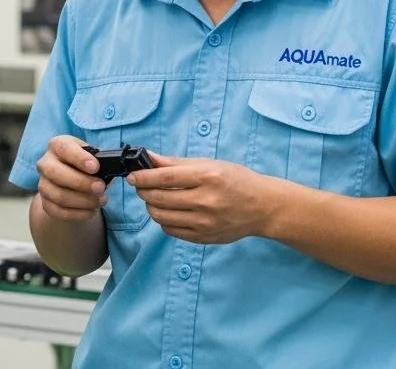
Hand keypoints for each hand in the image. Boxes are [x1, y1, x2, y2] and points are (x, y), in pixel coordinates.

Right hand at [34, 135, 106, 222]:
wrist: (72, 183)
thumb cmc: (85, 166)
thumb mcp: (92, 156)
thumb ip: (101, 160)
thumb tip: (111, 168)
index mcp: (57, 145)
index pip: (64, 148)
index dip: (79, 158)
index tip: (95, 167)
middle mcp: (45, 163)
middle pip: (55, 172)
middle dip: (81, 182)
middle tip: (101, 188)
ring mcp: (43, 184)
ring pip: (58, 195)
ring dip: (83, 200)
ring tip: (101, 200)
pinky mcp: (45, 203)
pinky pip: (59, 211)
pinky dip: (78, 213)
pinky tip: (92, 210)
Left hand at [128, 154, 278, 243]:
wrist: (263, 207)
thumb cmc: (236, 180)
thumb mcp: (209, 164)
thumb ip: (176, 163)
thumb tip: (148, 157)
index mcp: (208, 177)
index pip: (165, 178)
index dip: (143, 177)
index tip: (132, 176)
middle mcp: (207, 201)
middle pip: (159, 199)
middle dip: (144, 191)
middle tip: (141, 186)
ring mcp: (205, 222)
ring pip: (161, 217)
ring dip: (151, 206)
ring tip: (154, 198)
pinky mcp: (204, 237)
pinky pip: (171, 230)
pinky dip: (164, 220)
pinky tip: (169, 211)